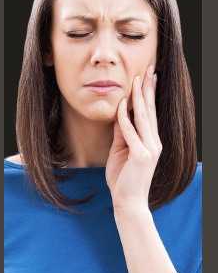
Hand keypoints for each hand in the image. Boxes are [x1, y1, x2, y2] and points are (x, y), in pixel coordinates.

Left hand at [106, 66, 161, 210]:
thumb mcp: (120, 151)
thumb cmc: (123, 178)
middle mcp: (154, 143)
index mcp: (150, 141)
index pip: (150, 113)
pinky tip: (121, 106)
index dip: (149, 94)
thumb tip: (119, 115)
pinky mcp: (141, 156)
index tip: (148, 77)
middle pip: (150, 111)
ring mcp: (149, 149)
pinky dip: (124, 119)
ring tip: (137, 80)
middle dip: (148, 89)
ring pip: (143, 118)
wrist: (128, 202)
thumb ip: (121, 134)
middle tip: (148, 70)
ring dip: (139, 98)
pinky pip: (130, 133)